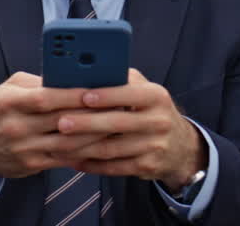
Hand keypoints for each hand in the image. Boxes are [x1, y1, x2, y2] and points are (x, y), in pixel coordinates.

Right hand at [0, 72, 110, 191]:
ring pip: (68, 142)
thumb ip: (35, 83)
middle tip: (116, 105)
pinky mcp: (33, 165)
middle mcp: (16, 126)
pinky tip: (101, 143)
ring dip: (95, 134)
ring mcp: (25, 148)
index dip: (72, 95)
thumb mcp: (6, 89)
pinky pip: (65, 158)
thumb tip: (67, 77)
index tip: (96, 89)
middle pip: (61, 120)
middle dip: (91, 113)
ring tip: (115, 124)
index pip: (45, 98)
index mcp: (9, 102)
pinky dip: (85, 150)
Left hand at [51, 68, 207, 190]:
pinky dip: (92, 165)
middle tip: (61, 123)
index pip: (129, 94)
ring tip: (60, 143)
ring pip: (112, 149)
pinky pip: (115, 167)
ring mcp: (154, 146)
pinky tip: (74, 160)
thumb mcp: (143, 89)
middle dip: (86, 123)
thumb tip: (83, 72)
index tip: (83, 96)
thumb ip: (119, 80)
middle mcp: (158, 121)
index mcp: (155, 96)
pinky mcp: (147, 167)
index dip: (106, 95)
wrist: (180, 145)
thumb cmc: (150, 109)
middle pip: (117, 123)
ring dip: (82, 147)